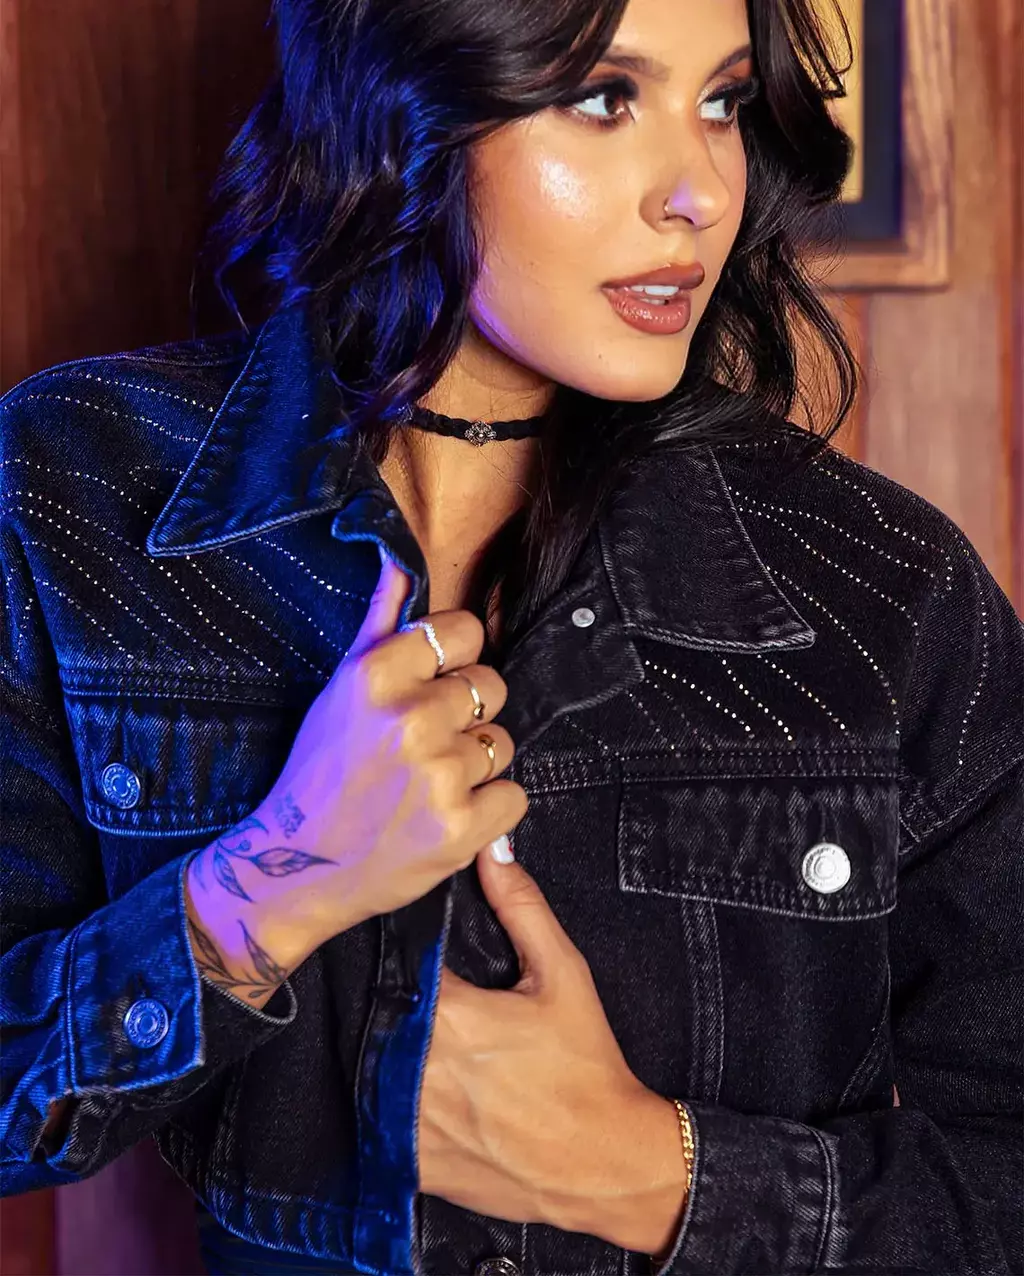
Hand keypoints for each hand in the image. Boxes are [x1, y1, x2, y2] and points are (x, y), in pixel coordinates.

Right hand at [187, 550, 528, 982]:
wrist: (298, 865)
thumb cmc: (320, 770)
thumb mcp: (340, 687)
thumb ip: (380, 621)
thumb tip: (398, 559)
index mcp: (378, 674)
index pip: (465, 631)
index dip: (456, 659)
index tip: (432, 684)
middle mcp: (411, 718)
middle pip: (491, 686)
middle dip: (466, 715)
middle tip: (423, 746)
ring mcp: (439, 774)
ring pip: (502, 743)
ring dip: (476, 764)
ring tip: (429, 784)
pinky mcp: (461, 828)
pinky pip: (514, 795)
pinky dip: (490, 810)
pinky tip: (447, 816)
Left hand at [416, 841, 653, 1234]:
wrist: (603, 1164)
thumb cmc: (586, 1066)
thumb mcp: (564, 974)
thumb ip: (521, 906)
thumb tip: (492, 848)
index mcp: (450, 1013)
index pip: (399, 965)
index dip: (406, 958)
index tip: (423, 960)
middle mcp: (417, 1066)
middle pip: (382, 1015)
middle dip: (401, 1006)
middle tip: (437, 1010)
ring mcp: (409, 1120)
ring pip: (374, 1067)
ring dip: (394, 1054)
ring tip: (438, 1054)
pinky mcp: (412, 1162)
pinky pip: (383, 1119)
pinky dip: (400, 1105)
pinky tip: (436, 1098)